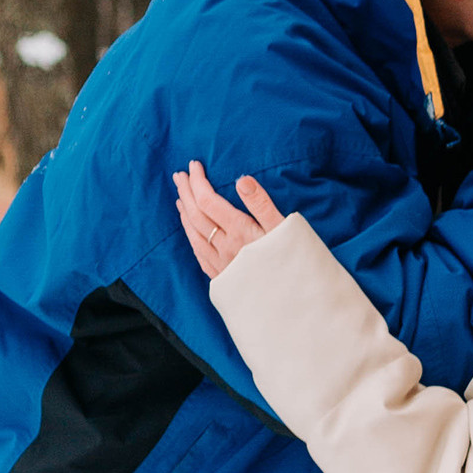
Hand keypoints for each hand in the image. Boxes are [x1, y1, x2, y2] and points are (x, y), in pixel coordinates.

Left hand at [173, 162, 286, 276]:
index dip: (198, 182)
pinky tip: (190, 231)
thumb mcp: (285, 230)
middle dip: (186, 192)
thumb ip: (262, 204)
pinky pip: (199, 254)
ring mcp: (221, 265)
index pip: (208, 201)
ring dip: (185, 213)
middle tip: (179, 175)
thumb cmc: (293, 265)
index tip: (194, 166)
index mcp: (240, 232)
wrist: (292, 307)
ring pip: (194, 235)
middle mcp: (225, 248)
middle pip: (196, 216)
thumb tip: (241, 180)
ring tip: (180, 197)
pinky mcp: (223, 280)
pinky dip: (191, 236)